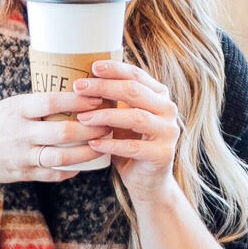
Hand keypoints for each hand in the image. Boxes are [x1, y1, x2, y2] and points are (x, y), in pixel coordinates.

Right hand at [0, 92, 101, 191]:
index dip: (77, 99)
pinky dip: (70, 170)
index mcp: (17, 110)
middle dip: (90, 128)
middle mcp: (20, 133)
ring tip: (103, 146)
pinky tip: (83, 166)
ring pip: (61, 156)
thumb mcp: (9, 105)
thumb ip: (36, 104)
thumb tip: (72, 93)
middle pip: (62, 131)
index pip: (51, 102)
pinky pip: (52, 174)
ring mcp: (22, 156)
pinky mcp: (22, 174)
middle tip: (110, 123)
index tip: (98, 95)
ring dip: (86, 153)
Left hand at [73, 60, 181, 204]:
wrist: (147, 180)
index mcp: (159, 95)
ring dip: (105, 116)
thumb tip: (82, 78)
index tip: (92, 67)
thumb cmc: (129, 144)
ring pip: (135, 117)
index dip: (114, 69)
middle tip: (79, 88)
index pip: (136, 75)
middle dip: (104, 87)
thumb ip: (113, 99)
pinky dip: (110, 144)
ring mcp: (168, 132)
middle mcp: (168, 109)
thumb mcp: (121, 117)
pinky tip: (92, 143)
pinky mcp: (162, 154)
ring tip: (81, 118)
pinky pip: (133, 146)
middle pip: (134, 91)